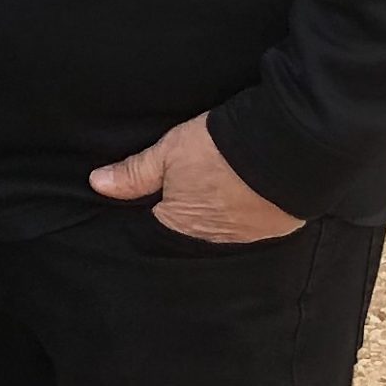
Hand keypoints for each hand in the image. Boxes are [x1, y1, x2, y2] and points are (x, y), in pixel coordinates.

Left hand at [89, 114, 304, 243]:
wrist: (287, 144)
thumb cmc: (220, 149)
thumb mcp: (169, 153)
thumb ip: (134, 173)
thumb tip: (97, 183)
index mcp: (182, 227)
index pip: (158, 228)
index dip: (156, 211)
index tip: (157, 197)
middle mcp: (215, 240)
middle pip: (193, 230)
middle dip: (188, 215)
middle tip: (192, 189)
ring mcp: (250, 236)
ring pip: (224, 229)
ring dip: (219, 214)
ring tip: (219, 190)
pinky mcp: (279, 227)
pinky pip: (255, 226)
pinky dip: (248, 213)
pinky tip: (246, 196)